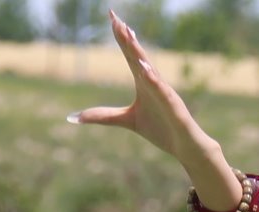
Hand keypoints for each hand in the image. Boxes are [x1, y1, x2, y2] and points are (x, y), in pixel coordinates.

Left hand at [72, 14, 240, 211]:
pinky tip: (144, 69)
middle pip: (137, 55)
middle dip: (126, 37)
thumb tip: (74, 117)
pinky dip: (153, 80)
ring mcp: (164, 92)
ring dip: (138, 52)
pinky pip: (162, 91)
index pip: (129, 54)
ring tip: (128, 34)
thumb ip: (103, 116)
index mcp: (143, 82)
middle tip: (115, 17)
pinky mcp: (173, 106)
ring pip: (149, 68)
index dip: (120, 37)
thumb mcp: (127, 121)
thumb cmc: (161, 130)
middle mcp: (153, 82)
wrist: (185, 147)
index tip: (111, 18)